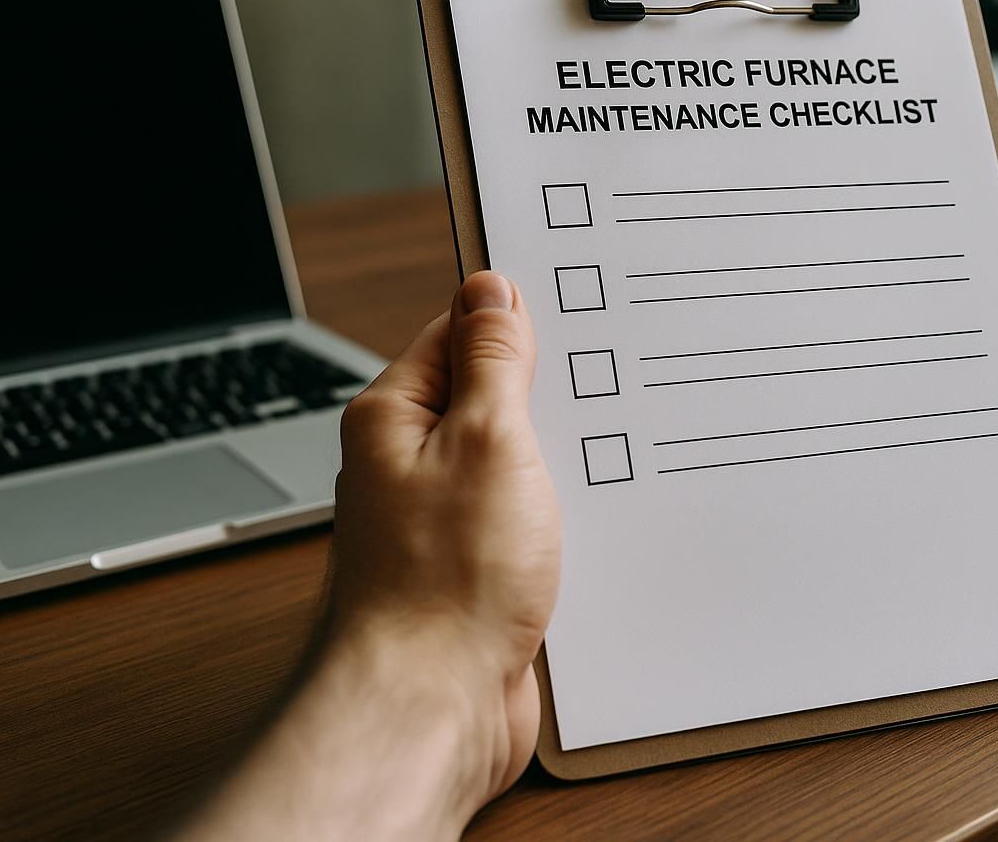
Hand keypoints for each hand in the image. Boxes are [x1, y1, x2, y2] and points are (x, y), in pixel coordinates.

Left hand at [175, 272, 560, 840]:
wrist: (432, 706)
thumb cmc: (445, 582)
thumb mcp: (488, 440)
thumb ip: (493, 362)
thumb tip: (491, 291)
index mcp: (395, 418)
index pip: (458, 334)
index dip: (516, 320)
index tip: (574, 308)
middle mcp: (410, 466)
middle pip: (490, 399)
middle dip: (548, 398)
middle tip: (601, 389)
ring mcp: (443, 522)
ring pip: (515, 466)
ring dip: (559, 465)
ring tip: (603, 460)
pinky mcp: (475, 573)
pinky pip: (525, 523)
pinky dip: (560, 519)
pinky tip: (596, 520)